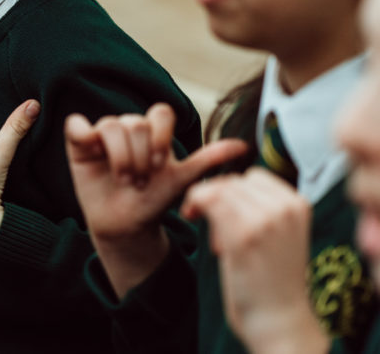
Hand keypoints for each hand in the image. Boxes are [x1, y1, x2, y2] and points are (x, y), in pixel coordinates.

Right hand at [65, 104, 247, 296]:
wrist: (125, 225)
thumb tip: (244, 146)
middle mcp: (129, 128)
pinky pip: (76, 125)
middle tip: (141, 181)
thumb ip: (208, 160)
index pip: (160, 112)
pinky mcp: (79, 141)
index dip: (161, 137)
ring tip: (124, 179)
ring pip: (110, 125)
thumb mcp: (181, 180)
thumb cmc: (153, 201)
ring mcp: (103, 133)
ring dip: (119, 157)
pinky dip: (85, 136)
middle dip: (140, 155)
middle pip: (135, 122)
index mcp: (154, 131)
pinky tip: (95, 156)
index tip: (161, 165)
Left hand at [182, 169, 326, 353]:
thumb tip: (221, 185)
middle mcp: (285, 207)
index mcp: (298, 204)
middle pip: (232, 181)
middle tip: (214, 232)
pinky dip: (198, 214)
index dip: (231, 191)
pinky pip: (207, 203)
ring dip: (205, 209)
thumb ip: (259, 207)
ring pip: (217, 190)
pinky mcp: (244, 235)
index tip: (223, 214)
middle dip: (215, 200)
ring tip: (217, 242)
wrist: (280, 320)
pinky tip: (213, 247)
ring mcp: (266, 219)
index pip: (253, 176)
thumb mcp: (276, 234)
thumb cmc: (273, 279)